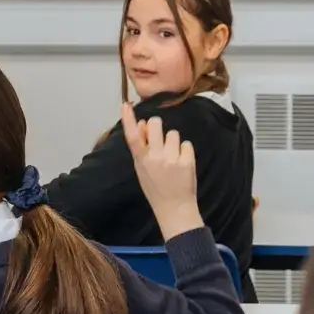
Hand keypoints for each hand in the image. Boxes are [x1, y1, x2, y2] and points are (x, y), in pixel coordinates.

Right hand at [122, 105, 202, 240]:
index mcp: (141, 160)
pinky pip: (186, 144)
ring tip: (173, 158)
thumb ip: (141, 148)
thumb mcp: (142, 170)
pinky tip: (182, 163)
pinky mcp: (187, 161)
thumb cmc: (156, 188)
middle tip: (160, 139)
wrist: (174, 208)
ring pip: (173, 133)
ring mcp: (172, 159)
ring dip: (173, 142)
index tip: (126, 105)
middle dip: (157, 127)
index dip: (129, 120)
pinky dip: (185, 151)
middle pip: (155, 124)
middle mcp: (155, 158)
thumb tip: (143, 123)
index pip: (132, 136)